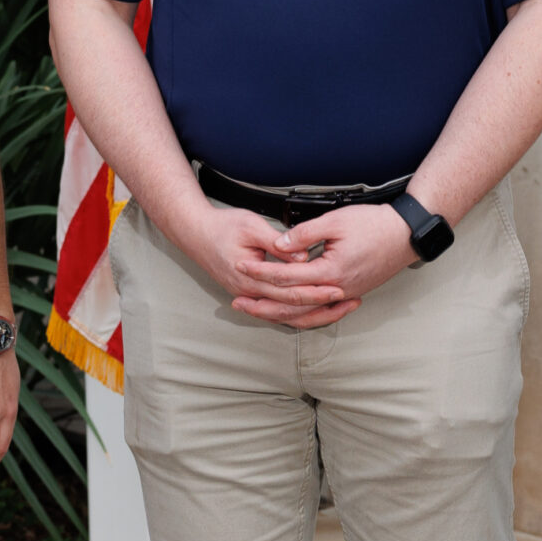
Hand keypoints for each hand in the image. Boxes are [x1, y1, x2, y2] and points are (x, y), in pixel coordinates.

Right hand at [169, 204, 355, 330]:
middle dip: (321, 306)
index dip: (316, 291)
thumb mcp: (252, 227)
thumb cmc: (222, 226)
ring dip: (312, 313)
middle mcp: (249, 292)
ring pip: (284, 314)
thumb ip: (278, 243)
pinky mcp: (249, 292)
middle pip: (291, 309)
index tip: (338, 289)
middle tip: (347, 301)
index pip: (290, 292)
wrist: (195, 232)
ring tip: (338, 309)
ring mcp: (248, 295)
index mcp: (250, 278)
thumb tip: (302, 256)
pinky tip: (314, 308)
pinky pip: (276, 308)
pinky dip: (296, 310)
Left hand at [256, 203, 418, 312]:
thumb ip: (304, 234)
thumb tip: (279, 245)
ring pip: (306, 313)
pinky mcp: (351, 293)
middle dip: (262, 304)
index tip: (240, 266)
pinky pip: (321, 311)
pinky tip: (289, 312)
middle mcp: (337, 289)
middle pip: (292, 304)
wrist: (406, 235)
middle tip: (237, 303)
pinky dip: (303, 314)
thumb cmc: (375, 225)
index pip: (286, 277)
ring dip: (280, 314)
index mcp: (330, 272)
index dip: (260, 272)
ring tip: (257, 311)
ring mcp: (345, 294)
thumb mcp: (336, 221)